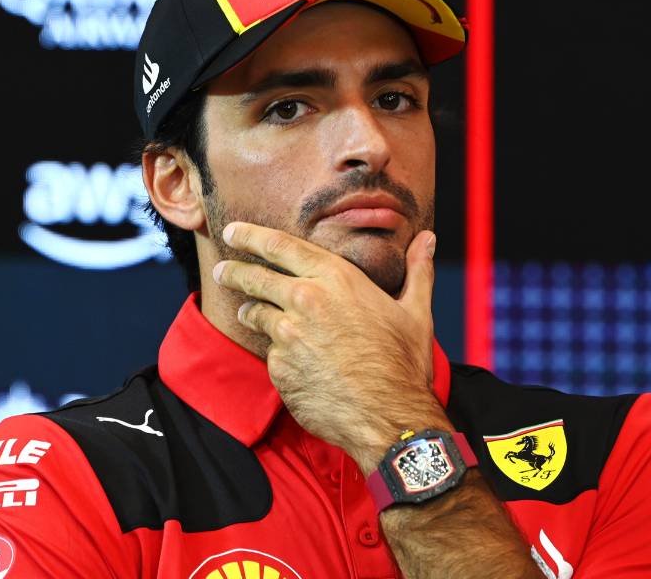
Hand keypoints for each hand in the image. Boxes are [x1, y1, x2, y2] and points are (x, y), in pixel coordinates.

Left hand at [211, 222, 446, 468]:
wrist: (389, 418)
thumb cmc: (404, 364)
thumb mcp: (416, 312)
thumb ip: (417, 270)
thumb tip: (428, 239)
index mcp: (336, 278)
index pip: (281, 246)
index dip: (252, 236)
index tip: (233, 232)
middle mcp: (306, 300)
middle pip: (255, 277)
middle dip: (234, 270)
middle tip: (222, 269)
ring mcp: (288, 335)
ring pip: (256, 314)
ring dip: (250, 311)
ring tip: (248, 312)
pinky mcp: (279, 367)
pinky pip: (271, 354)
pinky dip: (277, 354)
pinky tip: (292, 361)